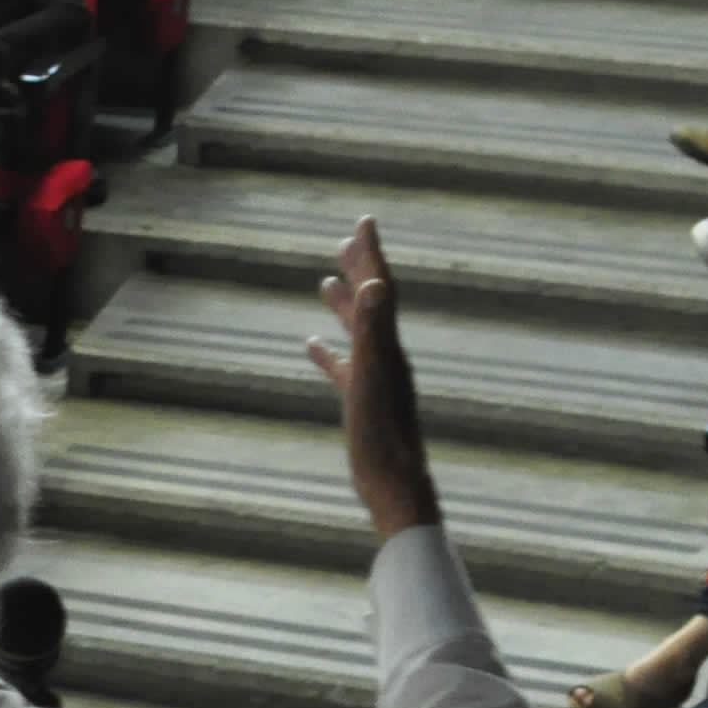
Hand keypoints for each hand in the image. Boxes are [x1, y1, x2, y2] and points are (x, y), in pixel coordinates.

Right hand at [305, 217, 439, 538]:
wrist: (395, 486)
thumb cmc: (382, 438)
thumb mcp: (372, 379)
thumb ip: (373, 331)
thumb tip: (376, 284)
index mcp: (387, 346)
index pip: (382, 289)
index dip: (372, 255)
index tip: (364, 221)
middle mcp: (385, 356)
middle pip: (373, 304)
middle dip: (361, 270)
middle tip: (347, 240)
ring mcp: (373, 379)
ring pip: (358, 332)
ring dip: (345, 305)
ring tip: (326, 283)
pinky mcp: (361, 402)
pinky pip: (341, 368)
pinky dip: (327, 352)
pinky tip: (311, 346)